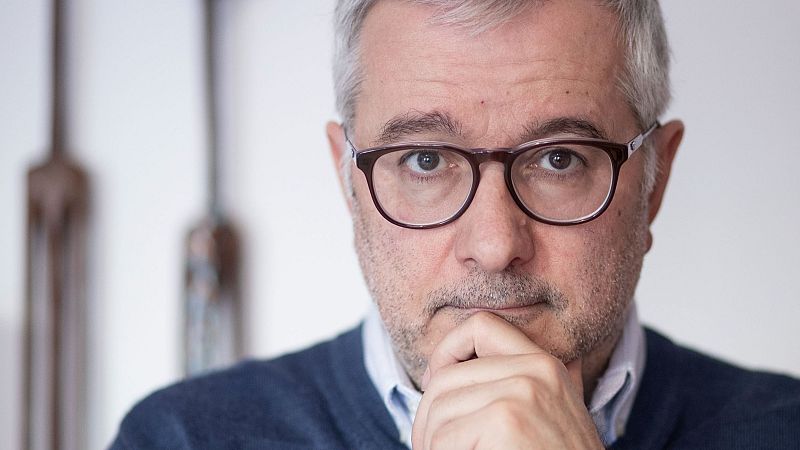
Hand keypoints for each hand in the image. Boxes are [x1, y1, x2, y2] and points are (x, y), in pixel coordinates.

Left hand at [411, 312, 602, 449]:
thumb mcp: (551, 414)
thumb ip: (525, 385)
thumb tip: (460, 367)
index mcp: (544, 365)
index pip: (480, 326)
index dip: (446, 350)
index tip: (435, 384)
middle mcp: (536, 370)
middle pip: (447, 377)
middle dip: (427, 414)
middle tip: (428, 444)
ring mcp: (522, 392)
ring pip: (439, 409)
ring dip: (431, 441)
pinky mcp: (506, 421)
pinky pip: (444, 437)